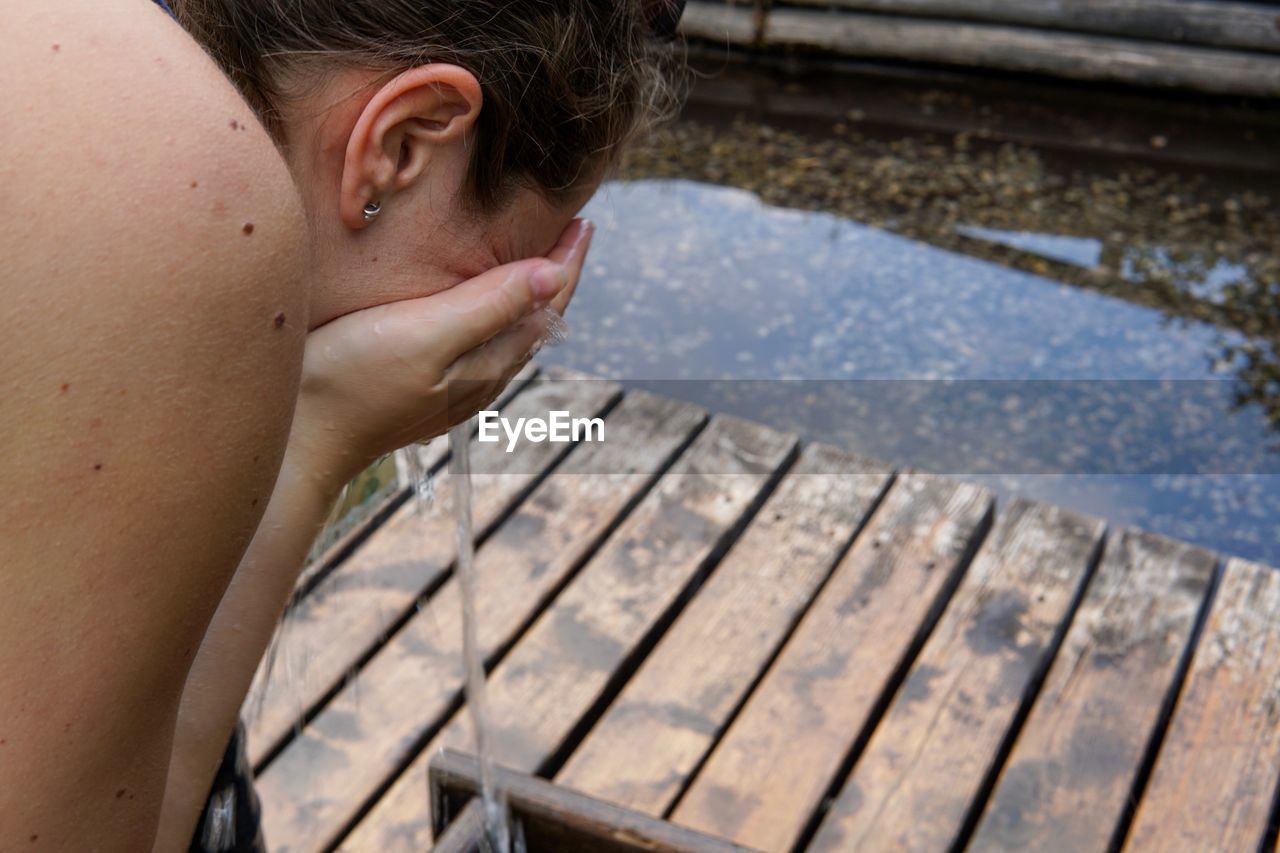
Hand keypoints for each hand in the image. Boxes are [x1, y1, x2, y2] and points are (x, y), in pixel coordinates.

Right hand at [291, 218, 592, 485]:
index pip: (548, 305)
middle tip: (569, 230)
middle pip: (534, 318)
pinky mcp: (419, 384)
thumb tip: (553, 276)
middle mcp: (479, 377)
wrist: (299, 439)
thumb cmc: (355, 380)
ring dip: (524, 293)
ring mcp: (450, 386)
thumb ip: (490, 306)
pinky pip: (474, 339)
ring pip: (505, 331)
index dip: (568, 262)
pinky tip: (472, 298)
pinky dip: (490, 309)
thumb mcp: (427, 335)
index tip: (583, 222)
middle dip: (555, 275)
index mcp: (490, 363)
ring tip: (532, 257)